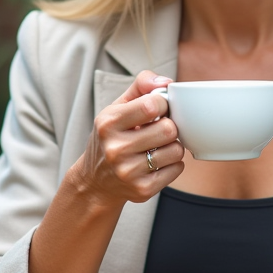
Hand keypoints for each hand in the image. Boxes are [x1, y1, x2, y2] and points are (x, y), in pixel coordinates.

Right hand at [74, 71, 184, 205]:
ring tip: (157, 147)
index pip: (153, 105)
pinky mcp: (142, 189)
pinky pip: (177, 169)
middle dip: (169, 127)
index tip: (158, 109)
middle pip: (168, 129)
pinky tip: (157, 163)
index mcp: (108, 123)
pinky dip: (173, 164)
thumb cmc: (111, 137)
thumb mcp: (116, 108)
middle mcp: (115, 148)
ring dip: (173, 146)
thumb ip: (141, 87)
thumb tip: (167, 82)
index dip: (163, 104)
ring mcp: (128, 172)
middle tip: (159, 130)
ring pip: (176, 150)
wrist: (95, 182)